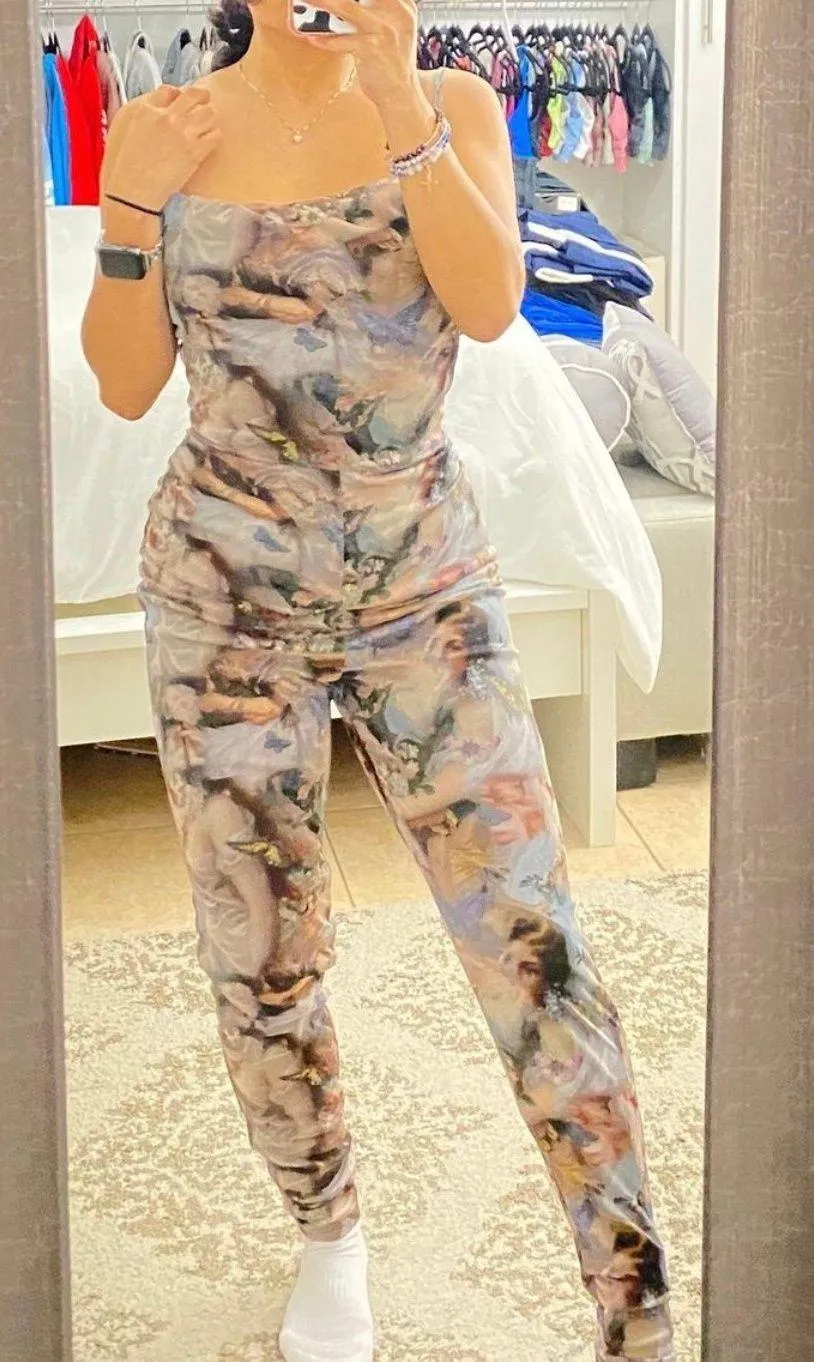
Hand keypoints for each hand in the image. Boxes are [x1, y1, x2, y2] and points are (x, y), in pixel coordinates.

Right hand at [104, 85, 221, 211]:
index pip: (170, 90)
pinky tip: (207, 145)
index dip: (179, 96)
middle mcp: (165, 116)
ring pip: (208, 112)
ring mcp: (181, 132)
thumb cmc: (126, 166)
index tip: (183, 103)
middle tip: (204, 105)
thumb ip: (143, 114)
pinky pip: (215, 135)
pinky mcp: (194, 151)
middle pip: (194, 95)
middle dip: (202, 98)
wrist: (133, 192)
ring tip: (204, 129)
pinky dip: (214, 138)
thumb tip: (158, 108)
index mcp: (145, 109)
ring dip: (208, 119)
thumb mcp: (126, 130)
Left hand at [294, 0, 423, 110]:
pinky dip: (325, 40)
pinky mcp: (372, 49)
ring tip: (306, 0)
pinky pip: (341, 41)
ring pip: (346, 7)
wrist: (401, 94)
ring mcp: (384, 30)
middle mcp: (396, 13)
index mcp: (402, 5)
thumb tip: (340, 6)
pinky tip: (313, 38)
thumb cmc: (390, 62)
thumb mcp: (392, 29)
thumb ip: (375, 11)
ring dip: (322, 3)